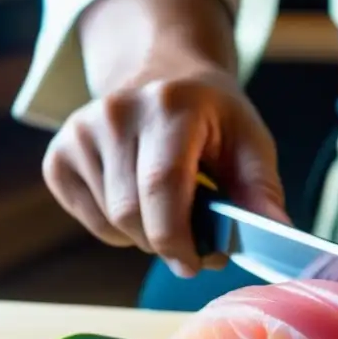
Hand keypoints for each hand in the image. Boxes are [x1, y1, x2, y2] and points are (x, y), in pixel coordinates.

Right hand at [42, 67, 287, 277]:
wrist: (164, 75)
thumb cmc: (213, 118)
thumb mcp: (250, 141)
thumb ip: (262, 188)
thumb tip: (278, 232)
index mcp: (170, 106)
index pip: (162, 186)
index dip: (178, 237)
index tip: (198, 263)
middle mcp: (116, 113)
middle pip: (132, 214)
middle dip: (168, 244)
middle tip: (197, 246)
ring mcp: (80, 131)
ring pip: (112, 222)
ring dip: (148, 237)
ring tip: (174, 214)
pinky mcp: (59, 154)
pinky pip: (91, 221)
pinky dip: (120, 230)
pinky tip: (142, 203)